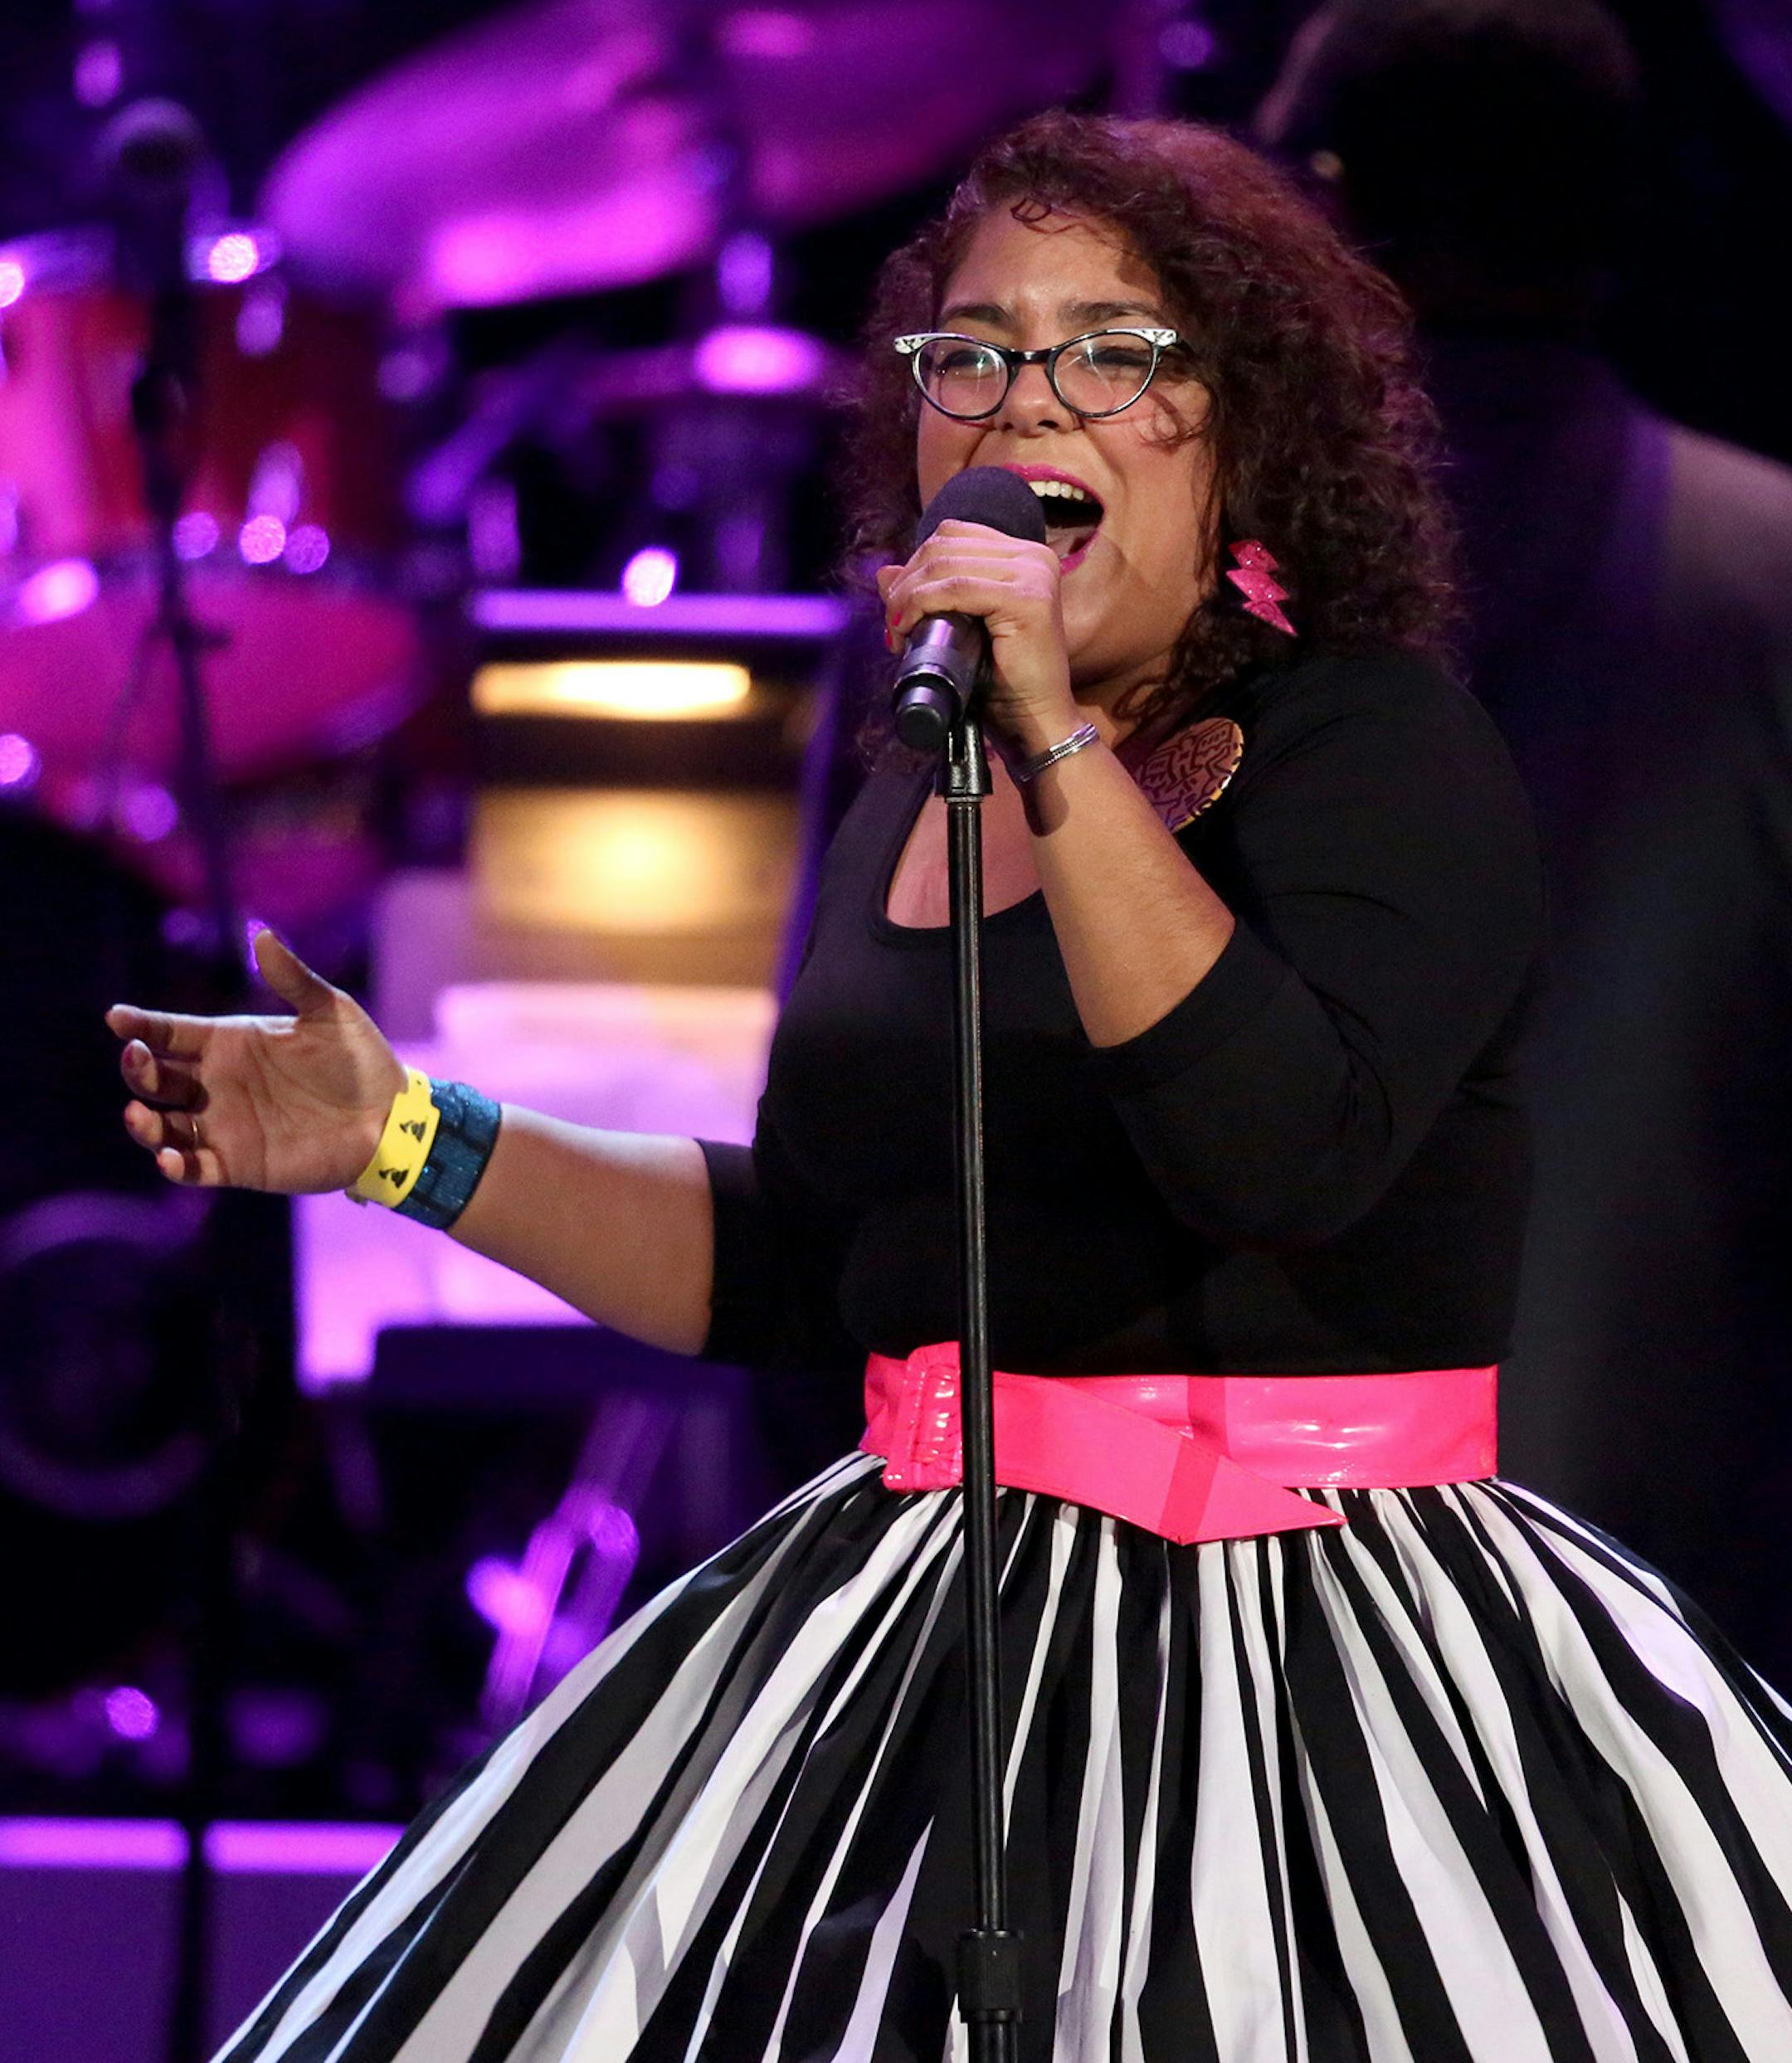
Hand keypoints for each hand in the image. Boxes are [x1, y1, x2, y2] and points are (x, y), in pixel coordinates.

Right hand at [106, 929, 407, 1192]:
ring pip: (162, 1126)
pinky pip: (194, 1167)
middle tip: (136, 1058)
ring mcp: (224, 1125)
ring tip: (140, 1114)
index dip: (140, 1025)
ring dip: (144, 1123)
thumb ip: (294, 979)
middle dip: (137, 1069)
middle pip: (155, 1079)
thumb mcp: (331, 1012)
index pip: (171, 1033)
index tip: (118, 1019)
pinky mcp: (238, 1163)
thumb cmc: (360, 1060)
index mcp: (230, 1043)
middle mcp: (217, 1084)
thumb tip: (260, 935)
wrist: (391, 1117)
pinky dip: (175, 1165)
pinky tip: (171, 1158)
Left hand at [878, 521, 1080, 758]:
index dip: (914, 566)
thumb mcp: (956, 629)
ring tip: (896, 631)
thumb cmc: (999, 683)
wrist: (1034, 724)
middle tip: (892, 625)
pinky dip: (922, 604)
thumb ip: (925, 595)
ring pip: (944, 563)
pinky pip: (957, 588)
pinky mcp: (1027, 598)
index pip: (952, 536)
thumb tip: (883, 573)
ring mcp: (1034, 574)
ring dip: (907, 596)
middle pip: (944, 544)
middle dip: (905, 582)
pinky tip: (908, 629)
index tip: (897, 609)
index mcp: (1023, 557)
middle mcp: (1033, 556)